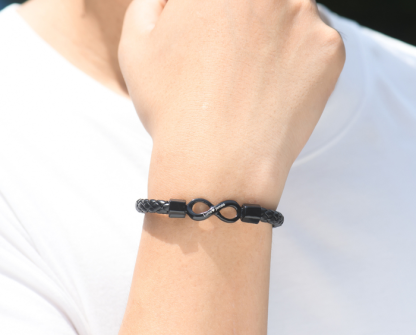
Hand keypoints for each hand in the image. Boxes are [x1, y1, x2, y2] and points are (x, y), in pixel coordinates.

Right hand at [119, 0, 344, 207]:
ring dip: (274, 36)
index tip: (211, 44)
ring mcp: (304, 13)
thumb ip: (153, 1)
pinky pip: (314, 44)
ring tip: (251, 80)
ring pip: (290, 14)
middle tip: (229, 61)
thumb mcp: (137, 43)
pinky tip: (274, 92)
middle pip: (259, 3)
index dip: (212, 22)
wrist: (217, 162)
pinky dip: (298, 63)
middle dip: (244, 23)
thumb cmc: (173, 107)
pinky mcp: (329, 49)